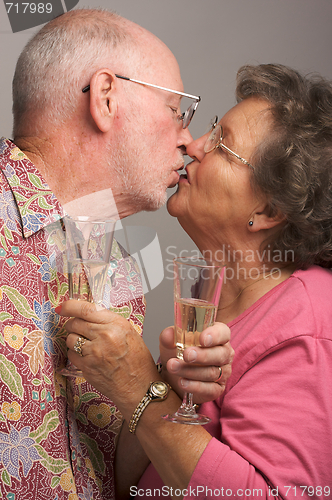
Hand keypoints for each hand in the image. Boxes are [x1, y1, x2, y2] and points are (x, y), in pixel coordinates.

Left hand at [58, 300, 159, 417]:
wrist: (139, 387)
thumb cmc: (138, 362)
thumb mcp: (129, 334)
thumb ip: (109, 322)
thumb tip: (88, 315)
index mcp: (117, 324)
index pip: (86, 309)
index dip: (69, 306)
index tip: (62, 307)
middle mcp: (105, 335)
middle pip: (75, 323)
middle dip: (72, 325)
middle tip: (77, 329)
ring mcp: (94, 352)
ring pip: (70, 338)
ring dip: (74, 340)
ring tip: (86, 345)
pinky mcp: (87, 367)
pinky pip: (71, 354)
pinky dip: (76, 354)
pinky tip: (87, 357)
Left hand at [159, 323, 233, 403]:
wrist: (173, 375)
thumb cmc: (178, 352)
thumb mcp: (171, 342)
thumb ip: (170, 336)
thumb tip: (168, 334)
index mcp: (217, 336)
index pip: (223, 333)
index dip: (215, 335)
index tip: (203, 338)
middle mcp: (224, 353)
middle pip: (220, 354)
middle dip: (202, 355)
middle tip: (186, 355)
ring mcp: (223, 372)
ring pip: (212, 372)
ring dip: (191, 370)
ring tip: (173, 367)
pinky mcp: (217, 389)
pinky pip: (210, 389)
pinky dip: (195, 386)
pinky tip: (183, 382)